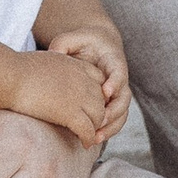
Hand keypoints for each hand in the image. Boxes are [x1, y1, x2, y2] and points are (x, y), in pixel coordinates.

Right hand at [11, 47, 114, 146]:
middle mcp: (81, 79)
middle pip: (101, 99)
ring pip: (99, 116)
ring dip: (95, 127)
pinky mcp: (70, 113)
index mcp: (75, 65)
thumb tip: (49, 77)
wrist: (8, 76)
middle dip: (98, 112)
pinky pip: (88, 130)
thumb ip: (55, 68)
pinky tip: (85, 144)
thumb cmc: (16, 69)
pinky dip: (88, 138)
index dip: (95, 92)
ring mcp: (78, 96)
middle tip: (91, 124)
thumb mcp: (43, 60)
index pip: (99, 79)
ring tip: (89, 136)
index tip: (87, 103)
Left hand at [39, 24, 128, 140]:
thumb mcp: (73, 37)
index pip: (119, 73)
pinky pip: (115, 120)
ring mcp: (117, 93)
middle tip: (98, 122)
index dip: (115, 82)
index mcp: (113, 61)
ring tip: (95, 138)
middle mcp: (119, 79)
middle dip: (113, 112)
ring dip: (111, 127)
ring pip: (122, 113)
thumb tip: (53, 54)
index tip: (106, 92)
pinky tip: (94, 139)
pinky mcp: (111, 103)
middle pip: (124, 98)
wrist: (96, 46)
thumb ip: (63, 43)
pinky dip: (107, 131)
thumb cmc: (83, 42)